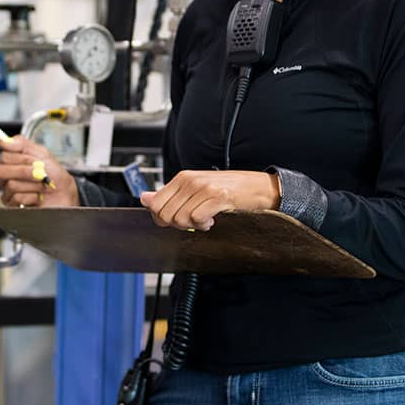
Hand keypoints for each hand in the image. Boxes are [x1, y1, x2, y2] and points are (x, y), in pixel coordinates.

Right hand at [0, 135, 78, 207]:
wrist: (65, 193)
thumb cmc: (54, 175)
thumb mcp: (42, 154)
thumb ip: (23, 145)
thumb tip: (4, 140)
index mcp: (13, 163)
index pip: (4, 156)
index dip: (21, 157)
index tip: (35, 159)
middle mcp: (7, 176)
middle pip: (1, 171)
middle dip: (24, 171)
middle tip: (40, 172)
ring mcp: (9, 192)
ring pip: (11, 185)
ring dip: (33, 184)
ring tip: (42, 185)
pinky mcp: (14, 206)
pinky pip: (17, 198)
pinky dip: (32, 196)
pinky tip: (38, 196)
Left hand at [139, 170, 279, 230]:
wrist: (259, 188)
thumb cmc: (229, 189)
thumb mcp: (196, 189)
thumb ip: (169, 195)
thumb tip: (144, 198)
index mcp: (182, 178)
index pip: (154, 204)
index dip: (162, 219)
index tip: (177, 219)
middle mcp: (190, 181)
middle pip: (165, 215)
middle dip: (177, 224)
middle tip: (194, 220)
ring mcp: (203, 188)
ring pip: (180, 219)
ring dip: (193, 225)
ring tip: (206, 218)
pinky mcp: (217, 197)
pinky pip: (197, 219)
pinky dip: (204, 225)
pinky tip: (213, 218)